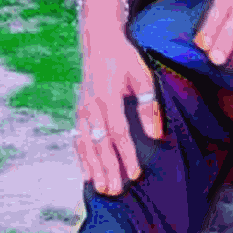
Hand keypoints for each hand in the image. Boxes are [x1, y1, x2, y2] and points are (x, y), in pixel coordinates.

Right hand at [75, 0, 163, 196]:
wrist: (98, 42)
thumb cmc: (124, 59)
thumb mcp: (142, 76)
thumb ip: (148, 105)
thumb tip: (154, 134)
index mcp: (107, 97)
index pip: (118, 132)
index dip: (126, 155)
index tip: (134, 174)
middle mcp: (91, 107)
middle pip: (99, 144)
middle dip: (107, 168)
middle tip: (114, 191)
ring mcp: (82, 110)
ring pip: (85, 144)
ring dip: (93, 168)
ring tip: (100, 188)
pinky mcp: (79, 112)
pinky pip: (78, 139)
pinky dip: (82, 157)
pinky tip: (87, 174)